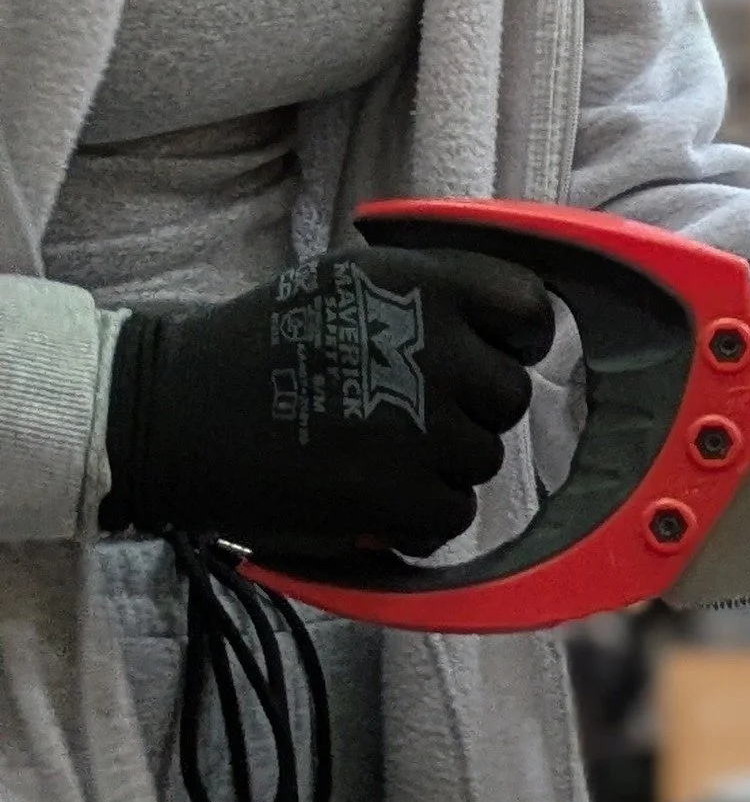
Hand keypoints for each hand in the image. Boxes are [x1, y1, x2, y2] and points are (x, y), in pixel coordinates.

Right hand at [100, 247, 555, 558]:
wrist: (173, 416)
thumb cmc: (262, 351)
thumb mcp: (346, 286)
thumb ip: (429, 299)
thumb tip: (515, 328)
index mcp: (414, 283)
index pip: (526, 308)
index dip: (517, 341)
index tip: (489, 358)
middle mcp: (425, 344)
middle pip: (510, 396)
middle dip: (470, 414)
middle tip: (406, 418)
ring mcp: (417, 423)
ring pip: (483, 460)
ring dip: (438, 467)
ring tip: (370, 453)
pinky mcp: (399, 492)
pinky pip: (453, 514)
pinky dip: (416, 518)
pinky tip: (367, 498)